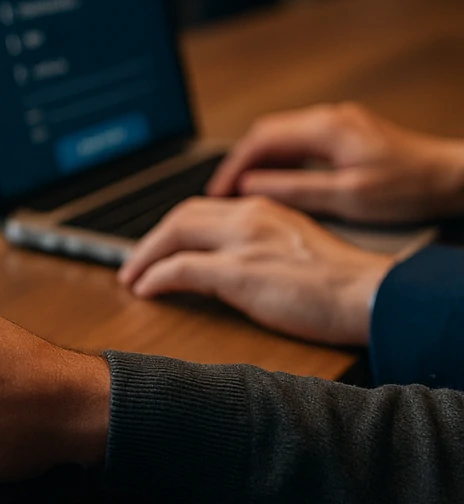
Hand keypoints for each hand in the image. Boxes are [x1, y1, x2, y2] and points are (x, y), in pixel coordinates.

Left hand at [119, 197, 394, 345]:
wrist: (371, 295)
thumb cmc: (342, 282)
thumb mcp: (295, 246)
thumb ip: (261, 243)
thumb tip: (229, 260)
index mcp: (264, 208)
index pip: (202, 208)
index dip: (172, 227)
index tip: (159, 245)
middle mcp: (250, 216)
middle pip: (180, 216)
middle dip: (150, 240)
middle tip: (134, 262)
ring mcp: (243, 243)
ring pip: (173, 235)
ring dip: (145, 257)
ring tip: (132, 278)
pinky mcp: (240, 272)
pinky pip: (181, 269)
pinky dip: (156, 277)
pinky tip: (146, 291)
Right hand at [208, 102, 463, 222]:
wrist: (452, 177)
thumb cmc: (409, 188)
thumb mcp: (347, 197)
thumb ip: (294, 189)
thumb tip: (250, 187)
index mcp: (326, 128)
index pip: (260, 140)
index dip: (233, 166)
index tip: (217, 191)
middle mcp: (329, 118)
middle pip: (266, 133)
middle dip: (240, 162)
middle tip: (223, 192)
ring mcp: (338, 123)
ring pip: (281, 136)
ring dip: (259, 161)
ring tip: (245, 191)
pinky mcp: (346, 134)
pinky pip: (300, 141)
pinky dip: (281, 160)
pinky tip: (278, 181)